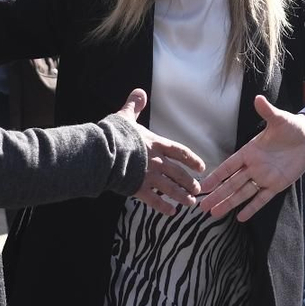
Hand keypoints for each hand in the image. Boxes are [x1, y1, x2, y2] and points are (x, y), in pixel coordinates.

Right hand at [110, 89, 205, 215]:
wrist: (103, 152)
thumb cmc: (114, 134)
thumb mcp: (125, 116)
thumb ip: (134, 106)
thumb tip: (139, 92)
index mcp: (156, 143)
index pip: (180, 152)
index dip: (192, 159)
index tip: (202, 167)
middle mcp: (157, 161)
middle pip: (179, 173)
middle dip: (190, 182)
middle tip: (197, 190)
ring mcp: (149, 176)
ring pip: (171, 189)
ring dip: (182, 196)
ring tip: (190, 203)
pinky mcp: (138, 189)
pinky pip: (155, 201)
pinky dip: (164, 207)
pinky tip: (171, 213)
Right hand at [200, 96, 304, 221]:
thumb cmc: (292, 126)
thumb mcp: (280, 119)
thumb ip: (267, 112)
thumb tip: (258, 98)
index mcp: (250, 151)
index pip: (229, 166)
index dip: (216, 176)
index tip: (202, 185)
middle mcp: (254, 166)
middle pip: (231, 183)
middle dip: (217, 194)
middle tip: (201, 206)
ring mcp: (264, 177)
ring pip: (243, 193)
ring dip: (229, 203)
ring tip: (214, 213)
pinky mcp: (277, 185)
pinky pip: (262, 198)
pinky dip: (252, 207)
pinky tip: (240, 217)